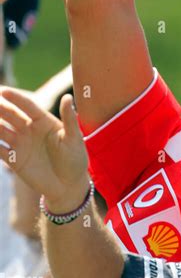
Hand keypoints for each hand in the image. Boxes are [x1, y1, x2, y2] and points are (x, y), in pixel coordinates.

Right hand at [0, 88, 88, 209]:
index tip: (4, 91)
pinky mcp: (14, 159)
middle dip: (0, 108)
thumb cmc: (75, 159)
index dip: (16, 98)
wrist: (68, 186)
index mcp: (44, 121)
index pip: (28, 106)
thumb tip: (67, 97)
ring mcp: (20, 144)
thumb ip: (69, 118)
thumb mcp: (74, 138)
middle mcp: (29, 129)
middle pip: (11, 115)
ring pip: (1, 130)